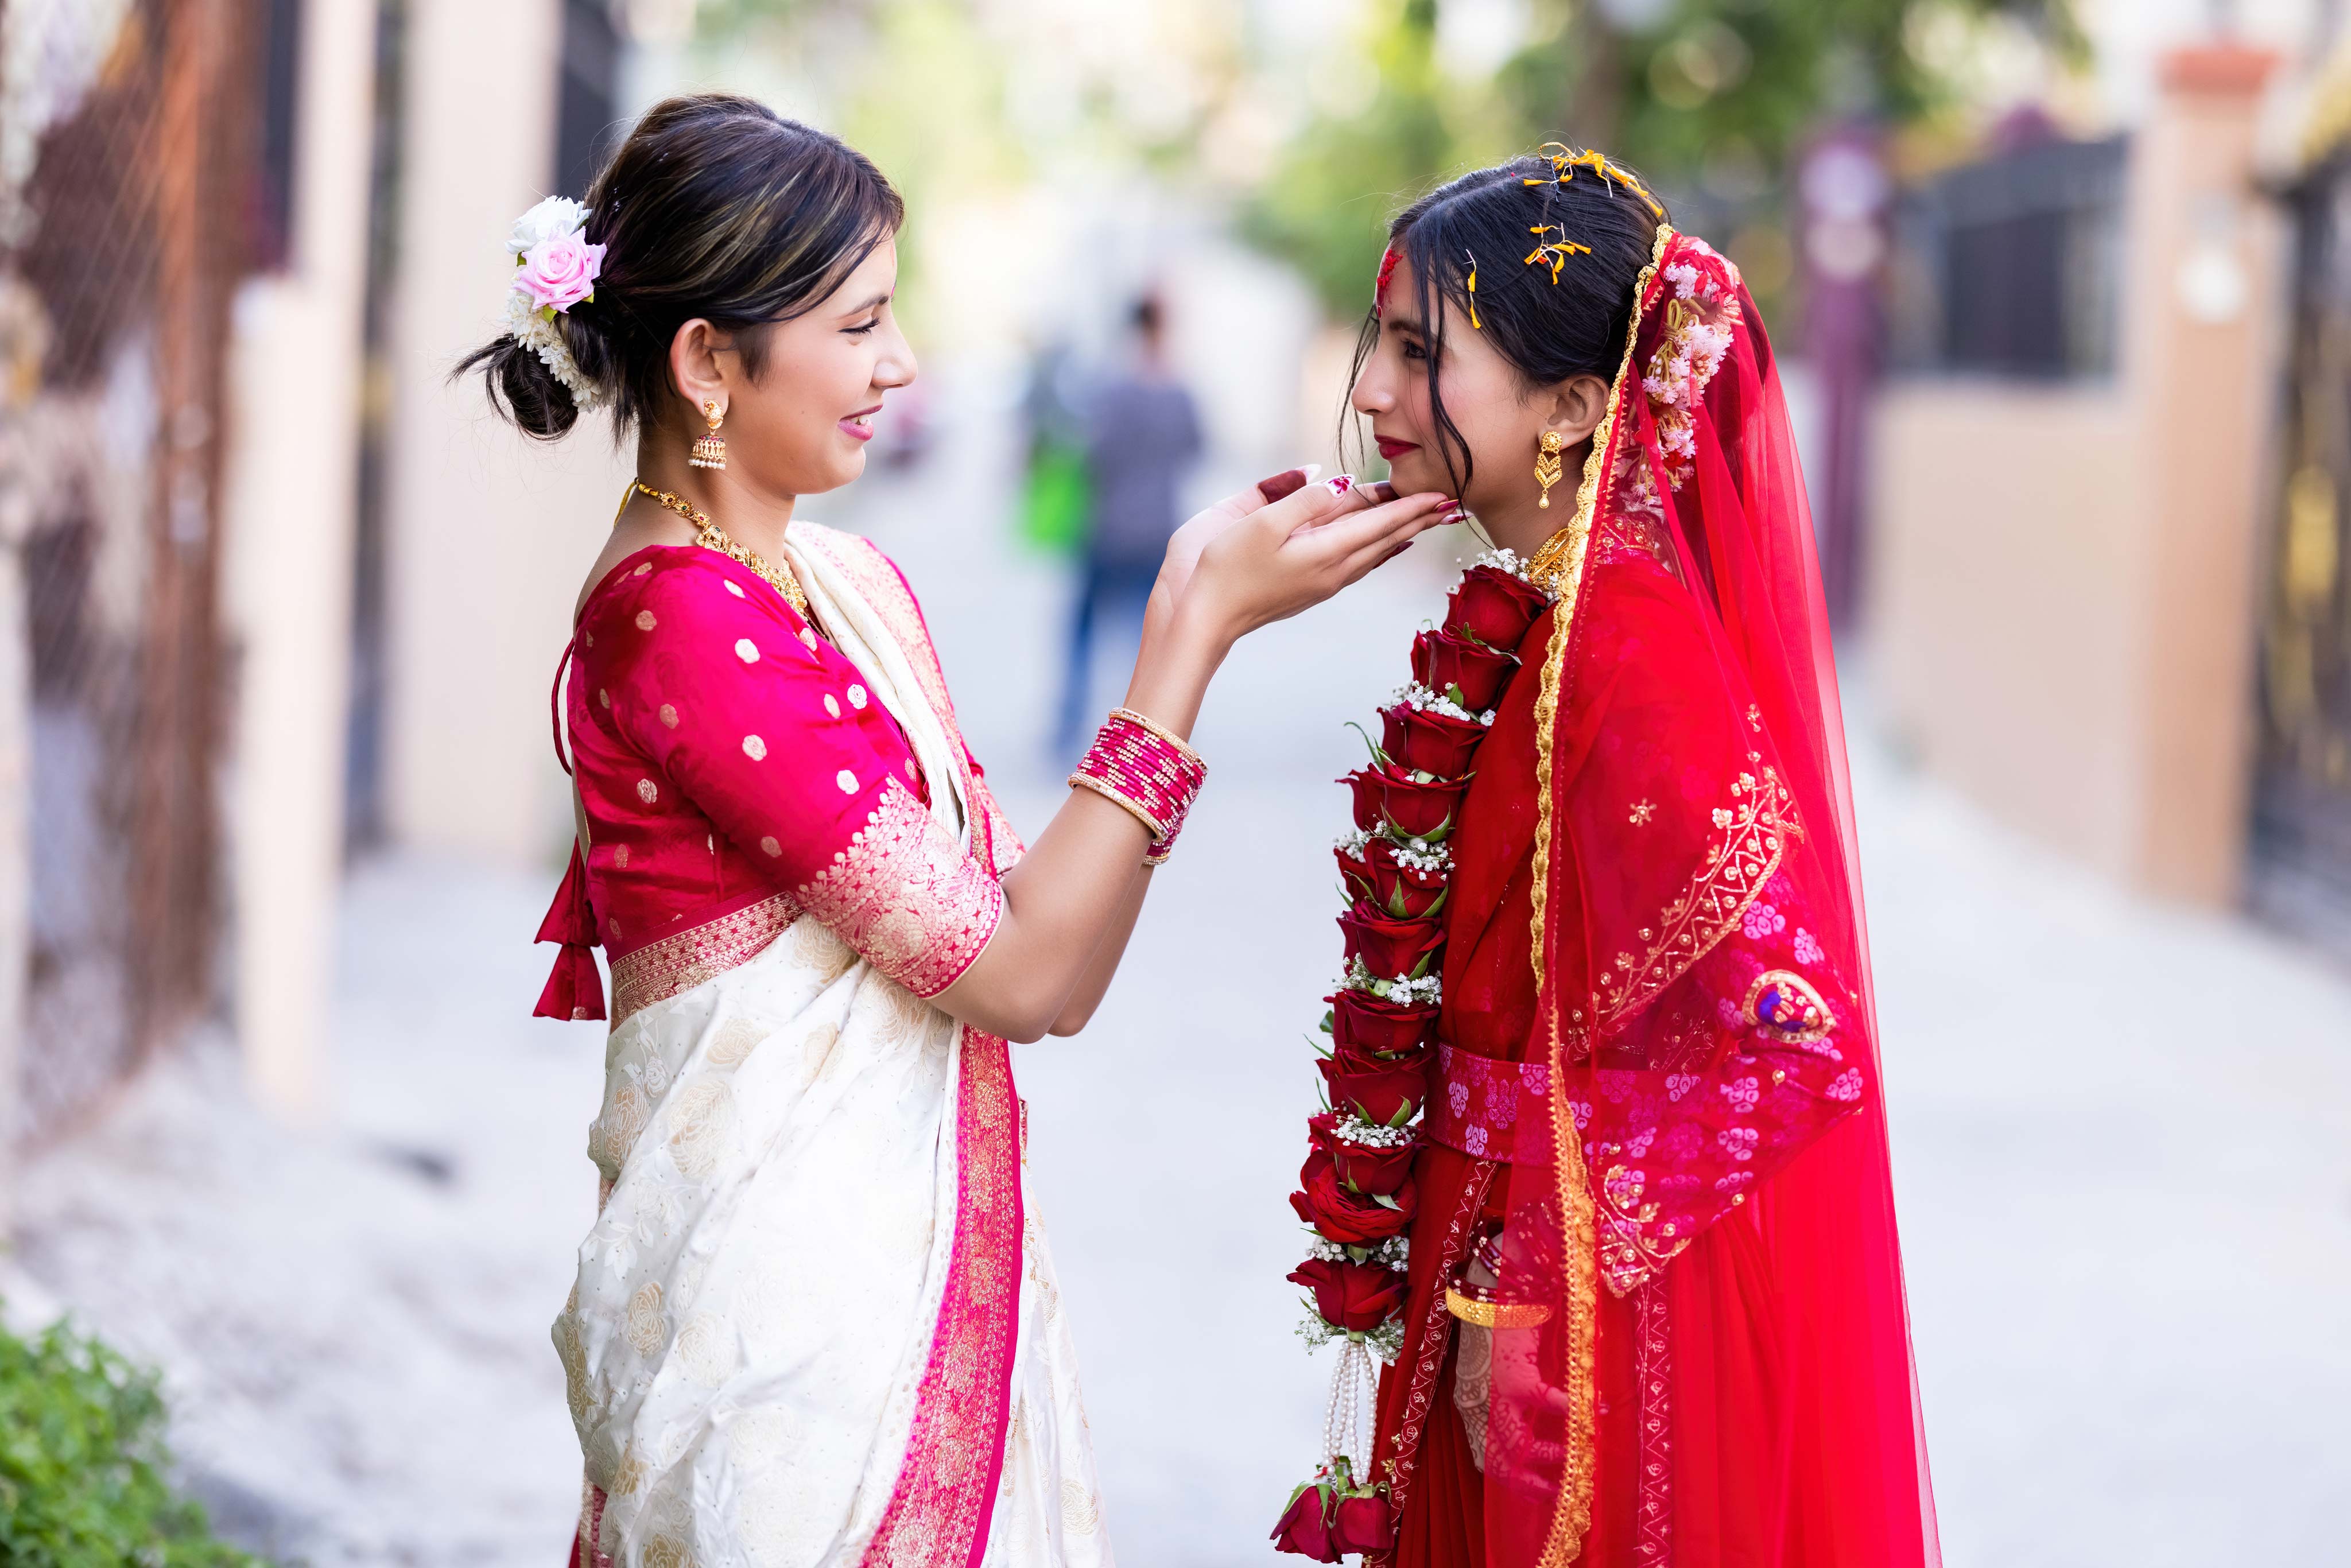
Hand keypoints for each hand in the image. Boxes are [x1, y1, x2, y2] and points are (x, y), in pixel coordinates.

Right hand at [1177, 474, 1453, 643]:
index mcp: (1325, 552)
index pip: (1381, 523)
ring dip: (1403, 533)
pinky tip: (1387, 548)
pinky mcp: (1311, 588)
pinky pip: (1358, 564)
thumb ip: (1304, 500)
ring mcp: (1323, 582)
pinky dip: (1380, 550)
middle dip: (1420, 519)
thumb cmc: (1225, 567)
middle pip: (1386, 538)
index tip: (1445, 491)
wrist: (1204, 618)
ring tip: (1427, 521)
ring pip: (1375, 552)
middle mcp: (1332, 570)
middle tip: (1453, 504)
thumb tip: (1342, 482)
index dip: (1413, 505)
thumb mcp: (1261, 523)